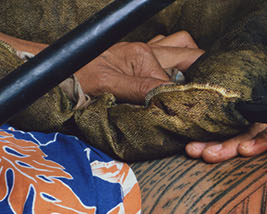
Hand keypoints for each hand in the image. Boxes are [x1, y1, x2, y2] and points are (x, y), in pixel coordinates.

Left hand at [77, 32, 203, 104]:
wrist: (57, 70)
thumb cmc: (77, 76)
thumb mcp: (110, 86)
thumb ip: (142, 90)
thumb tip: (172, 99)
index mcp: (144, 54)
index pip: (180, 78)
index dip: (191, 96)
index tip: (198, 114)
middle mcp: (148, 49)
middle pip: (190, 54)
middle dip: (204, 73)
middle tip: (208, 100)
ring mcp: (143, 52)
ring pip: (181, 47)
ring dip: (191, 63)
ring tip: (196, 87)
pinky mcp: (136, 58)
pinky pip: (165, 51)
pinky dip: (174, 62)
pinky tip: (174, 77)